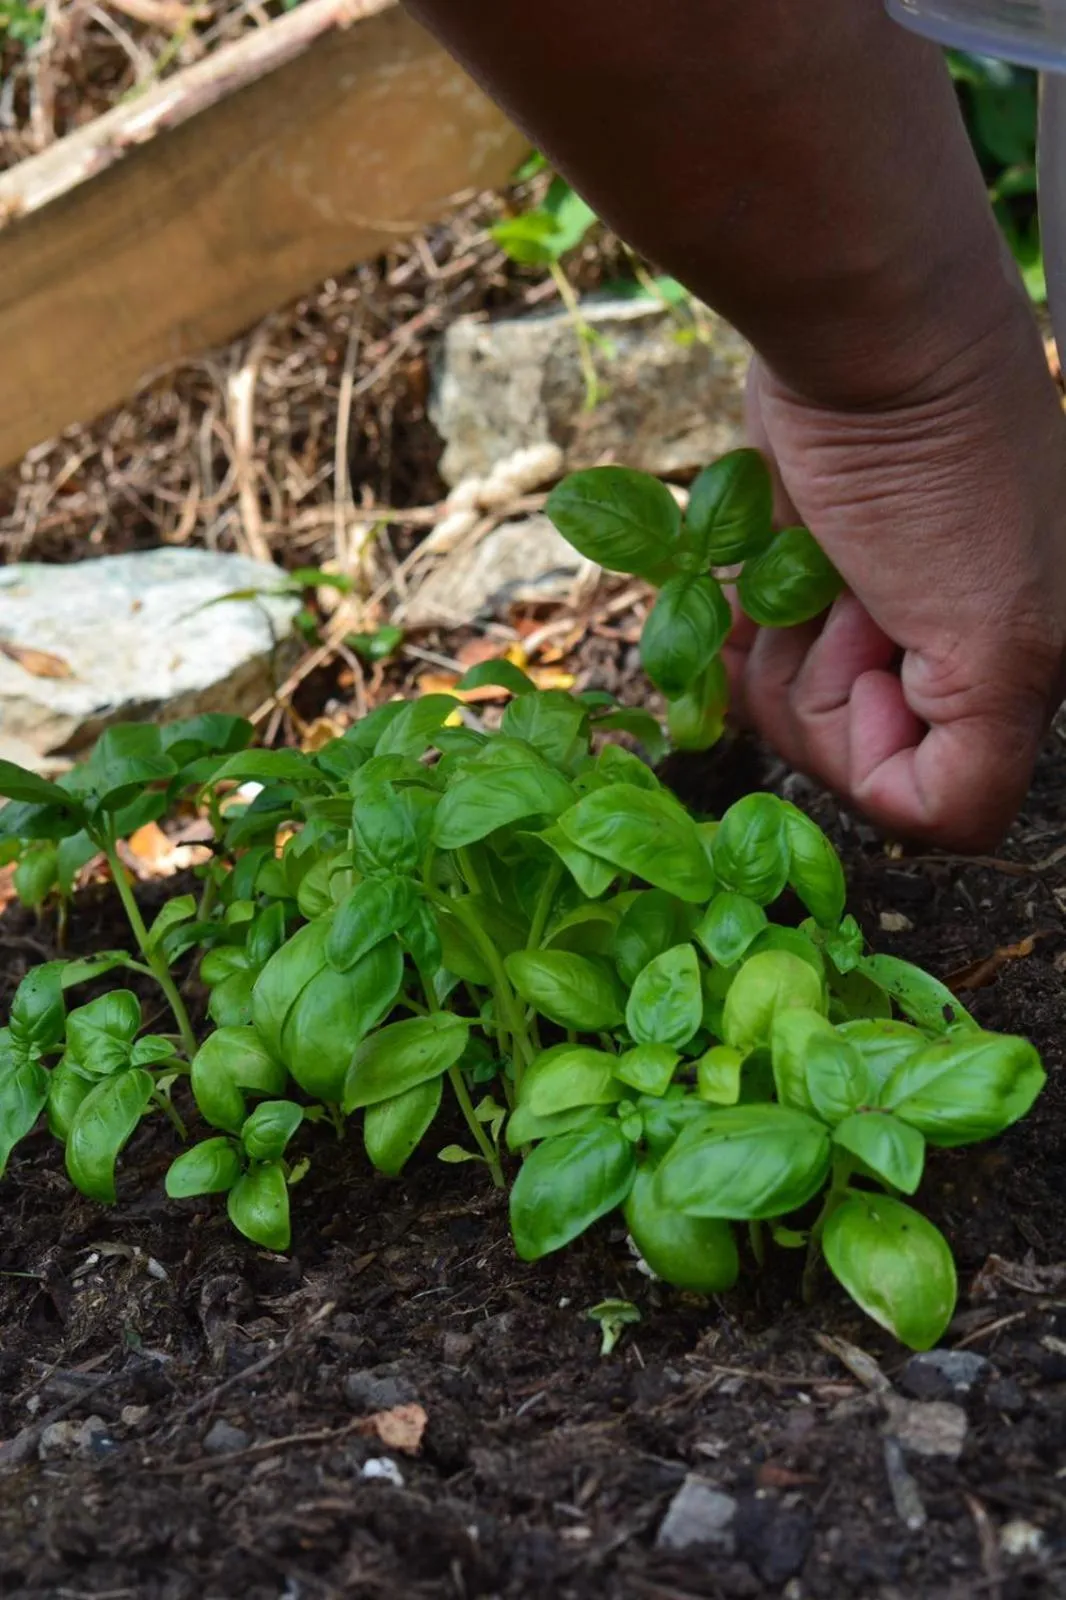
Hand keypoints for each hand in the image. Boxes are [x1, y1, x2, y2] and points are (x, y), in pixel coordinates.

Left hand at [724, 303, 1065, 849]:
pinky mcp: (808, 575)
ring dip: (780, 640)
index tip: (877, 640)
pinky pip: (746, 651)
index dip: (872, 738)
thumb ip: (976, 771)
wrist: (865, 332)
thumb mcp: (1000, 644)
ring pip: (786, 704)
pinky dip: (737, 619)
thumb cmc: (940, 477)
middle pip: (842, 752)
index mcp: (1013, 679)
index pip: (922, 800)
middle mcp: (943, 656)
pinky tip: (762, 562)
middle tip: (852, 584)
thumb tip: (912, 818)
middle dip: (822, 679)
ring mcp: (868, 613)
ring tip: (818, 555)